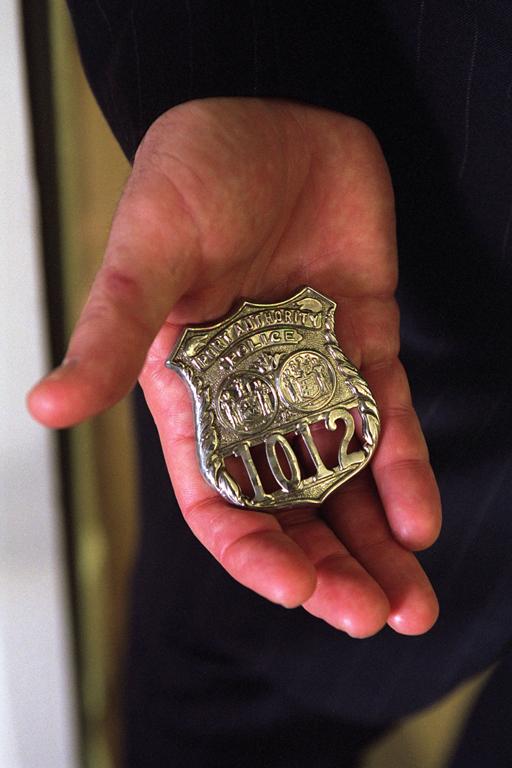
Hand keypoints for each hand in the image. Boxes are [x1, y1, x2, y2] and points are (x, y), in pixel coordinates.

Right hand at [28, 98, 440, 636]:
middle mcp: (253, 402)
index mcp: (191, 398)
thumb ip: (112, 335)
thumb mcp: (147, 256)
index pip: (218, 501)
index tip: (298, 590)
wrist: (269, 117)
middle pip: (292, 507)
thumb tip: (45, 405)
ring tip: (412, 603)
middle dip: (331, 568)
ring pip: (347, 479)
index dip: (254, 552)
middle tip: (374, 616)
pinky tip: (420, 518)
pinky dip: (404, 466)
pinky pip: (387, 417)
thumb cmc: (191, 178)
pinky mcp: (363, 345)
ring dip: (380, 542)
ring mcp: (312, 378)